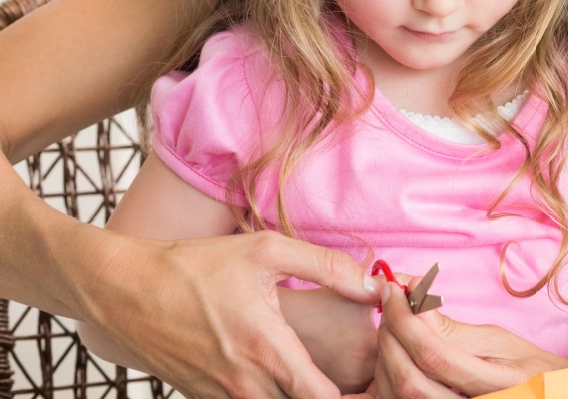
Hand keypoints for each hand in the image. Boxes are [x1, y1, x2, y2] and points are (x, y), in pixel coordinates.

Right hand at [83, 230, 377, 398]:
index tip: (375, 378)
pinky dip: (266, 396)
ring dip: (296, 396)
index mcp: (268, 350)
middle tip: (360, 380)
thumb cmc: (196, 266)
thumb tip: (377, 284)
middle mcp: (245, 384)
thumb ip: (329, 267)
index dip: (358, 395)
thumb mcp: (267, 250)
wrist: (121, 291)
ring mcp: (220, 397)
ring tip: (321, 376)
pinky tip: (281, 375)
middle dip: (333, 396)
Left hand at [365, 281, 567, 398]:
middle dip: (390, 337)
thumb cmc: (528, 368)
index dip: (406, 320)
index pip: (434, 356)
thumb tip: (412, 295)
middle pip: (409, 381)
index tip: (393, 290)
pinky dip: (383, 383)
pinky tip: (389, 358)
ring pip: (396, 398)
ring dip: (384, 359)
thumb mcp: (499, 341)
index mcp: (498, 386)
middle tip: (389, 305)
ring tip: (391, 328)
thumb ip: (452, 328)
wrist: (546, 397)